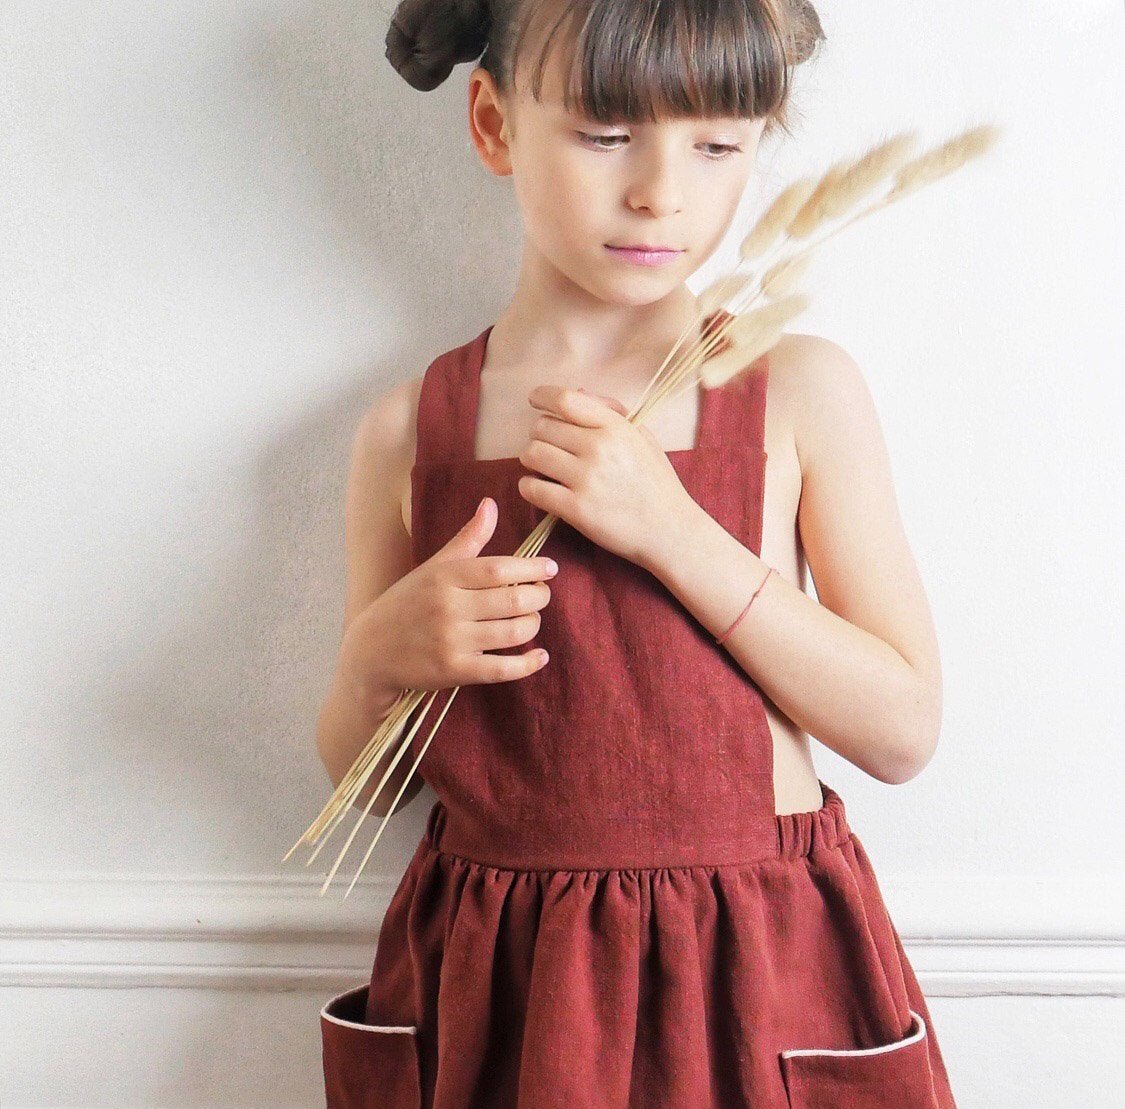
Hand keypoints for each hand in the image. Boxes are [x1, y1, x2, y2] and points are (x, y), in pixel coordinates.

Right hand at [342, 497, 555, 709]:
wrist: (371, 653)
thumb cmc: (406, 604)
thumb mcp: (432, 568)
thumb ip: (467, 539)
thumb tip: (491, 504)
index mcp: (444, 577)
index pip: (498, 568)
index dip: (531, 567)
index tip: (550, 568)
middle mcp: (448, 607)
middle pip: (512, 599)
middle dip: (538, 597)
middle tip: (542, 594)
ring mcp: (452, 641)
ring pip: (513, 632)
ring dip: (533, 625)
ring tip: (532, 619)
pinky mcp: (454, 671)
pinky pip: (502, 669)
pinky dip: (527, 664)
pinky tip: (540, 656)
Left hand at [517, 384, 693, 564]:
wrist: (670, 529)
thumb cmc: (656, 482)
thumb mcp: (643, 437)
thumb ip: (612, 411)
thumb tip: (578, 391)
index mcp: (616, 427)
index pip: (566, 399)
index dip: (543, 396)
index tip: (535, 400)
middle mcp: (599, 448)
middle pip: (542, 427)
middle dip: (539, 434)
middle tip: (549, 446)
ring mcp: (586, 479)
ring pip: (532, 454)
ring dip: (531, 460)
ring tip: (543, 468)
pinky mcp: (576, 509)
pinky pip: (532, 488)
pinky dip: (529, 487)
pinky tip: (540, 489)